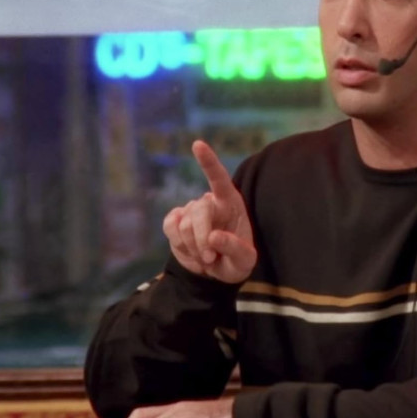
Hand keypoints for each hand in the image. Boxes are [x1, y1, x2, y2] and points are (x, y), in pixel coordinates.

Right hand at [163, 141, 255, 282]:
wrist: (215, 272)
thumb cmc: (236, 262)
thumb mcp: (245, 262)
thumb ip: (235, 249)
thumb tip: (213, 236)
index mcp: (231, 203)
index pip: (220, 179)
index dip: (208, 162)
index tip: (197, 145)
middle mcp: (210, 201)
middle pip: (200, 211)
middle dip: (202, 238)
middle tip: (210, 259)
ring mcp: (190, 209)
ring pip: (185, 225)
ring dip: (194, 247)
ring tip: (206, 257)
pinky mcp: (175, 219)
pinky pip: (171, 228)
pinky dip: (181, 245)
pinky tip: (191, 251)